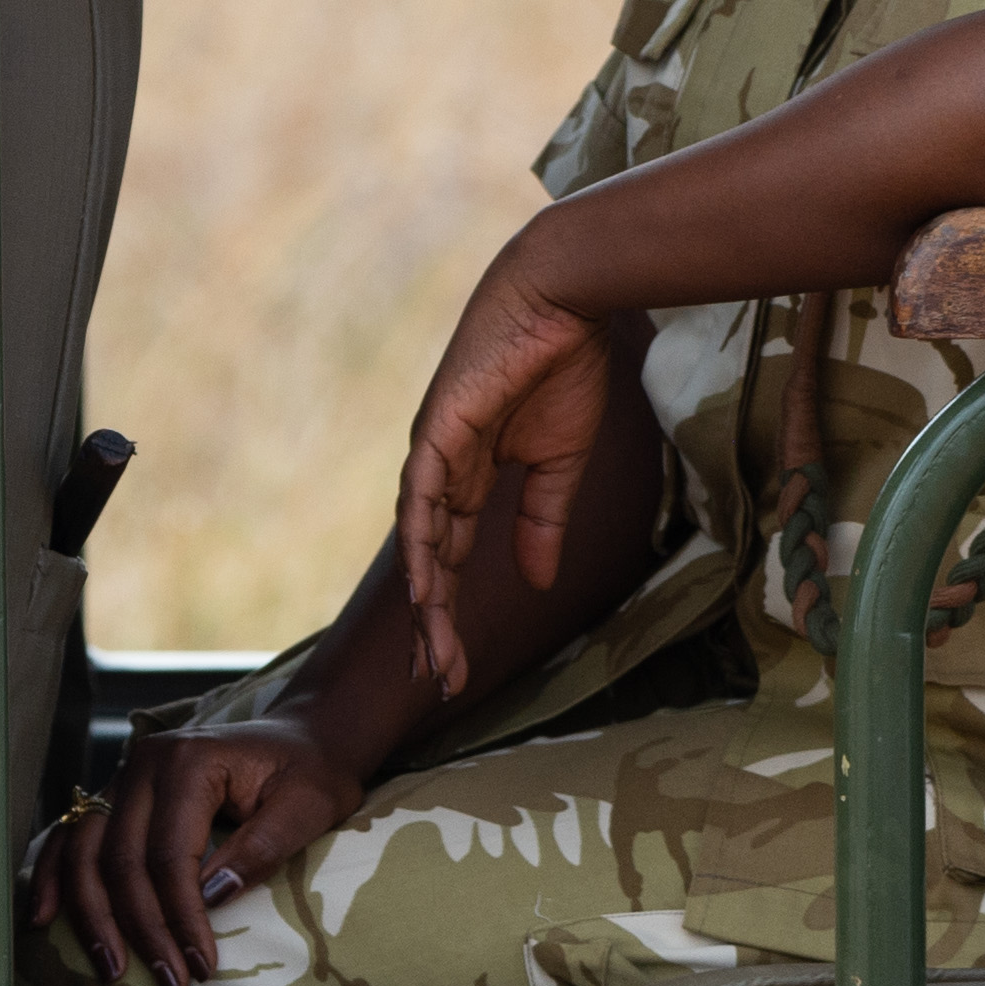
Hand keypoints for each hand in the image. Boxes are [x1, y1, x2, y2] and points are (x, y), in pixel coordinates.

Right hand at [28, 714, 365, 985]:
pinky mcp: (117, 792)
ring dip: (91, 914)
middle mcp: (144, 763)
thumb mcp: (306, 809)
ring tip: (109, 968)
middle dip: (138, 927)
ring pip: (86, 850)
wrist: (303, 735)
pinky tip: (44, 916)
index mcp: (189, 761)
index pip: (168, 854)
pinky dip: (56, 876)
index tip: (201, 966)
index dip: (179, 916)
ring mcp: (123, 775)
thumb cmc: (311, 773)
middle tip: (167, 981)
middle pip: (120, 858)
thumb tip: (210, 899)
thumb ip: (259, 850)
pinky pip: (74, 836)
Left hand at [393, 236, 618, 696]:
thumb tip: (535, 580)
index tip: (458, 668)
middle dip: (433, 624)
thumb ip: (540, 520)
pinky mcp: (438, 430)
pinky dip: (423, 544)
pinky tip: (425, 588)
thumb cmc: (562, 368)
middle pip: (429, 561)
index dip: (452, 612)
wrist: (563, 303)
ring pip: (421, 540)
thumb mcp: (559, 464)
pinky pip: (423, 497)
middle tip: (437, 683)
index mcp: (468, 477)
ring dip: (427, 600)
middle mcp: (441, 471)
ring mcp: (434, 451)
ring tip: (432, 655)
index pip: (452, 558)